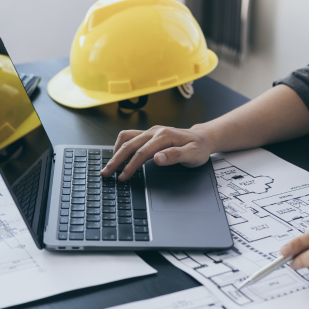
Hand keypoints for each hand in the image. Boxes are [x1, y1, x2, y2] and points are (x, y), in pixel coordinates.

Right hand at [100, 125, 215, 180]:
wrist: (202, 138)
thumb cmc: (198, 148)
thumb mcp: (193, 155)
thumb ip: (175, 156)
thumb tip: (157, 158)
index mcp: (164, 136)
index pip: (142, 152)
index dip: (130, 166)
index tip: (123, 177)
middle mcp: (155, 131)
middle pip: (129, 145)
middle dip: (116, 160)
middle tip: (106, 173)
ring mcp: (151, 131)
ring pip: (126, 139)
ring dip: (115, 152)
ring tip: (109, 166)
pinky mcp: (149, 133)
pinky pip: (130, 136)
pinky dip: (121, 146)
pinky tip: (118, 156)